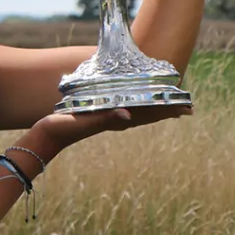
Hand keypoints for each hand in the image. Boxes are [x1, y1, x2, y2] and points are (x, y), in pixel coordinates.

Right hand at [30, 104, 192, 151]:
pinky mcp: (98, 112)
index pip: (148, 115)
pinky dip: (135, 102)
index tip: (187, 108)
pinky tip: (136, 99)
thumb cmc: (65, 128)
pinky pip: (123, 105)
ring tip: (168, 100)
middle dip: (166, 108)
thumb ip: (105, 117)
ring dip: (153, 105)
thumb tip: (128, 114)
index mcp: (117, 120)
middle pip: (147, 112)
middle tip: (186, 103)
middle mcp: (116, 118)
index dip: (168, 111)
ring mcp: (108, 116)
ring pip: (138, 109)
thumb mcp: (85, 122)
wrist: (47, 136)